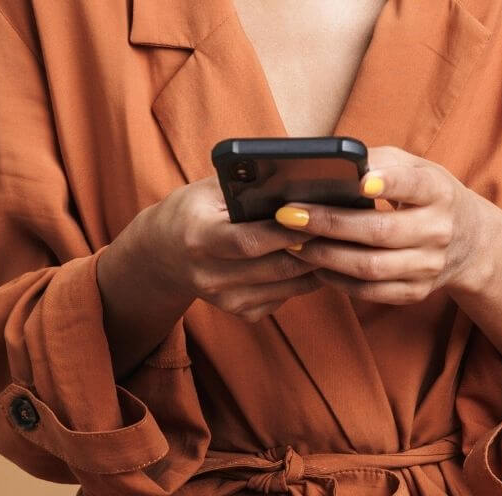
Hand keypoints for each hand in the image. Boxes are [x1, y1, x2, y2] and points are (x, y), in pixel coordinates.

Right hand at [103, 175, 319, 322]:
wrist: (160, 255)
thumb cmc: (190, 212)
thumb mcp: (205, 191)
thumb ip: (244, 185)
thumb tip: (292, 177)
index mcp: (198, 238)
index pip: (249, 241)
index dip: (286, 232)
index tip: (317, 216)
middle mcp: (208, 276)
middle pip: (275, 267)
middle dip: (312, 249)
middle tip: (340, 230)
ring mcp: (224, 299)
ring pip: (285, 286)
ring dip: (315, 266)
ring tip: (335, 243)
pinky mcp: (238, 311)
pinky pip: (282, 298)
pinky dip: (302, 281)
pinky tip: (313, 261)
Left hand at [273, 146, 492, 304]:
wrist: (469, 240)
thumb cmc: (427, 196)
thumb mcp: (415, 168)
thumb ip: (378, 162)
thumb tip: (329, 163)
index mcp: (439, 192)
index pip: (415, 186)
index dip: (390, 183)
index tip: (362, 182)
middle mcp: (438, 230)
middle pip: (380, 231)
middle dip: (329, 224)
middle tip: (289, 215)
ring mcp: (429, 266)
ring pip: (371, 267)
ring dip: (325, 256)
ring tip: (292, 242)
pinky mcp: (416, 291)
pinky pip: (370, 291)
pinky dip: (337, 280)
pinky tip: (314, 265)